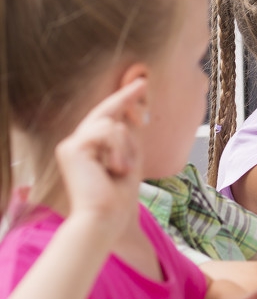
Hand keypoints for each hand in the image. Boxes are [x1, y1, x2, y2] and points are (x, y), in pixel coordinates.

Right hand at [54, 77, 149, 234]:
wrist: (106, 217)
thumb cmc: (119, 195)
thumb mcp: (129, 158)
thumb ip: (128, 136)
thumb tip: (136, 111)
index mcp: (89, 148)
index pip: (106, 117)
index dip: (123, 99)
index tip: (141, 83)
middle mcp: (76, 143)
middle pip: (105, 112)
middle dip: (126, 96)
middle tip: (144, 81)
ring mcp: (71, 144)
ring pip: (111, 124)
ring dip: (126, 145)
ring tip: (123, 169)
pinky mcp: (71, 147)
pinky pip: (107, 131)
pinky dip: (119, 149)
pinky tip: (116, 168)